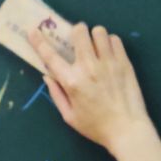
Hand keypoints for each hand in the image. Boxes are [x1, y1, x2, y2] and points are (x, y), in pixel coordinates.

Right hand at [26, 22, 151, 151]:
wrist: (127, 130)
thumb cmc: (96, 127)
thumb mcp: (69, 116)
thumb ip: (56, 94)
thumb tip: (47, 75)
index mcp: (71, 81)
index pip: (50, 56)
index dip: (39, 41)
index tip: (33, 30)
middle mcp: (89, 67)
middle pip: (79, 31)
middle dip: (76, 32)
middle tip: (79, 42)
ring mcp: (108, 63)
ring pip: (99, 31)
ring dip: (94, 36)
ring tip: (96, 47)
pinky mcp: (124, 63)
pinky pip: (115, 39)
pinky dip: (110, 43)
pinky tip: (109, 54)